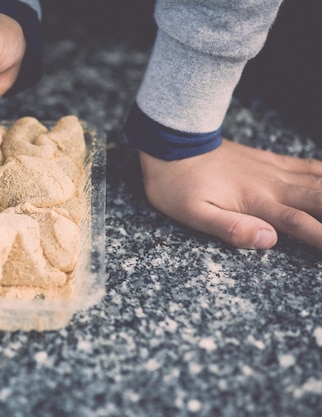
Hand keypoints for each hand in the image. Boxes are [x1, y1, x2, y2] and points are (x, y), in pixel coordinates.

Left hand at [139, 139, 321, 249]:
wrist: (172, 143)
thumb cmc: (177, 185)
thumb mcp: (192, 214)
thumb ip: (230, 228)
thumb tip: (269, 240)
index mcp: (257, 203)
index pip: (303, 226)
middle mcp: (273, 185)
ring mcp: (274, 170)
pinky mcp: (270, 160)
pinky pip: (310, 165)